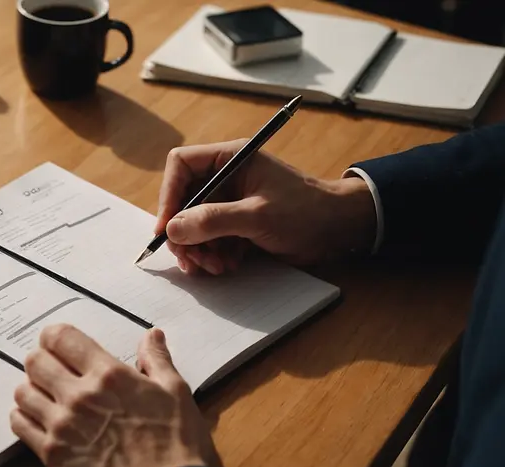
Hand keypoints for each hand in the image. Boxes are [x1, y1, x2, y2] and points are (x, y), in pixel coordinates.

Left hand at [10, 324, 219, 466]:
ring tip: (45, 398)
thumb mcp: (176, 393)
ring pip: (22, 392)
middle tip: (52, 372)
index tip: (58, 344)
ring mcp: (61, 425)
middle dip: (41, 361)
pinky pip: (19, 425)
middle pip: (35, 362)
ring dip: (31, 390)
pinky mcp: (51, 455)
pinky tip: (37, 421)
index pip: (61, 338)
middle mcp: (78, 395)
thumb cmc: (178, 445)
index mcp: (108, 375)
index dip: (54, 336)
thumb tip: (151, 335)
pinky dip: (23, 418)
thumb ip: (158, 360)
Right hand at [156, 140, 377, 274]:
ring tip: (214, 266)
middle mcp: (226, 177)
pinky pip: (210, 238)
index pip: (181, 166)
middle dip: (183, 232)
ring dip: (198, 248)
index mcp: (230, 159)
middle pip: (183, 200)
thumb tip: (173, 230)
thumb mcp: (258, 215)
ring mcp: (231, 201)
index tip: (166, 228)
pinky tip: (227, 265)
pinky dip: (212, 254)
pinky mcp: (237, 223)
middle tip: (190, 258)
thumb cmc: (307, 211)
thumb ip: (213, 220)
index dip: (168, 195)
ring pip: (194, 223)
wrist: (341, 230)